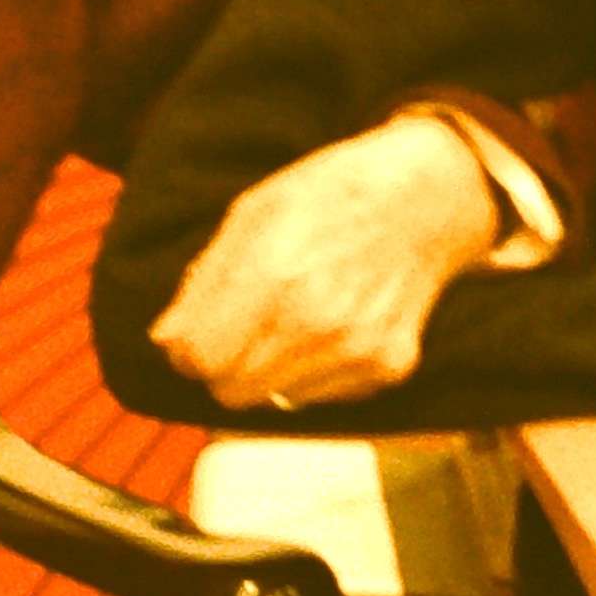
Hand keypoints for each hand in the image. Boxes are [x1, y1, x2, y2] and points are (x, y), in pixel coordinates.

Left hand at [151, 113, 505, 408]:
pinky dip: (310, 372)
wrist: (426, 199)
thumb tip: (168, 342)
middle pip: (229, 390)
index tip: (192, 333)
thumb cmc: (329, 195)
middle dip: (222, 364)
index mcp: (271, 275)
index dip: (185, 348)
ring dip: (268, 371)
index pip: (197, 358)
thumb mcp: (251, 213)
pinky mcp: (386, 369)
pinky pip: (318, 398)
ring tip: (290, 319)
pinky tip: (328, 326)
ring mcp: (355, 351)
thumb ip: (204, 281)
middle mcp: (313, 322)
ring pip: (272, 400)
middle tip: (238, 328)